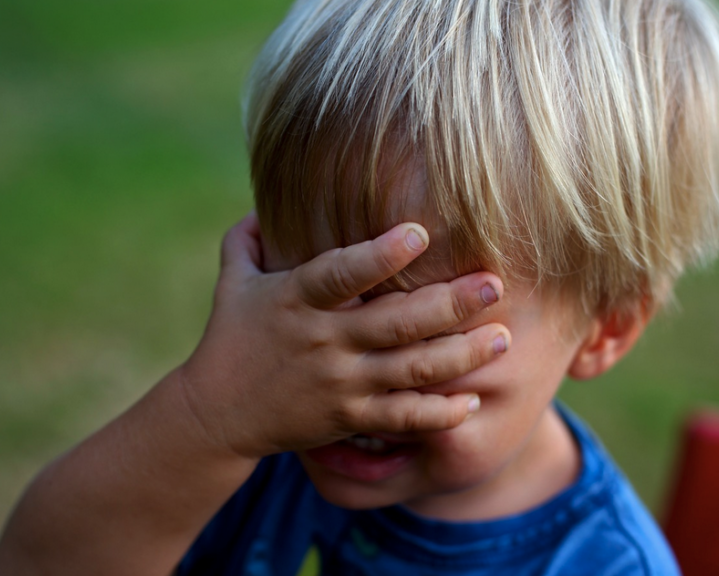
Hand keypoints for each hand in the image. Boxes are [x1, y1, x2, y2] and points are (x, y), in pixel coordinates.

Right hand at [178, 213, 509, 458]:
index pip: (341, 274)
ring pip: (411, 371)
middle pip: (396, 323)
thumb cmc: (230, 338)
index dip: (381, 256)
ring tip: (503, 337)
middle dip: (450, 304)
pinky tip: (473, 399)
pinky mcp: (349, 417)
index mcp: (297, 300)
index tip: (420, 233)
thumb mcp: (230, 281)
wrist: (215, 415)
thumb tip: (263, 202)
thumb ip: (247, 238)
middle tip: (494, 284)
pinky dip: (440, 413)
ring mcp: (340, 383)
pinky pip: (402, 418)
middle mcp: (324, 341)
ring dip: (462, 354)